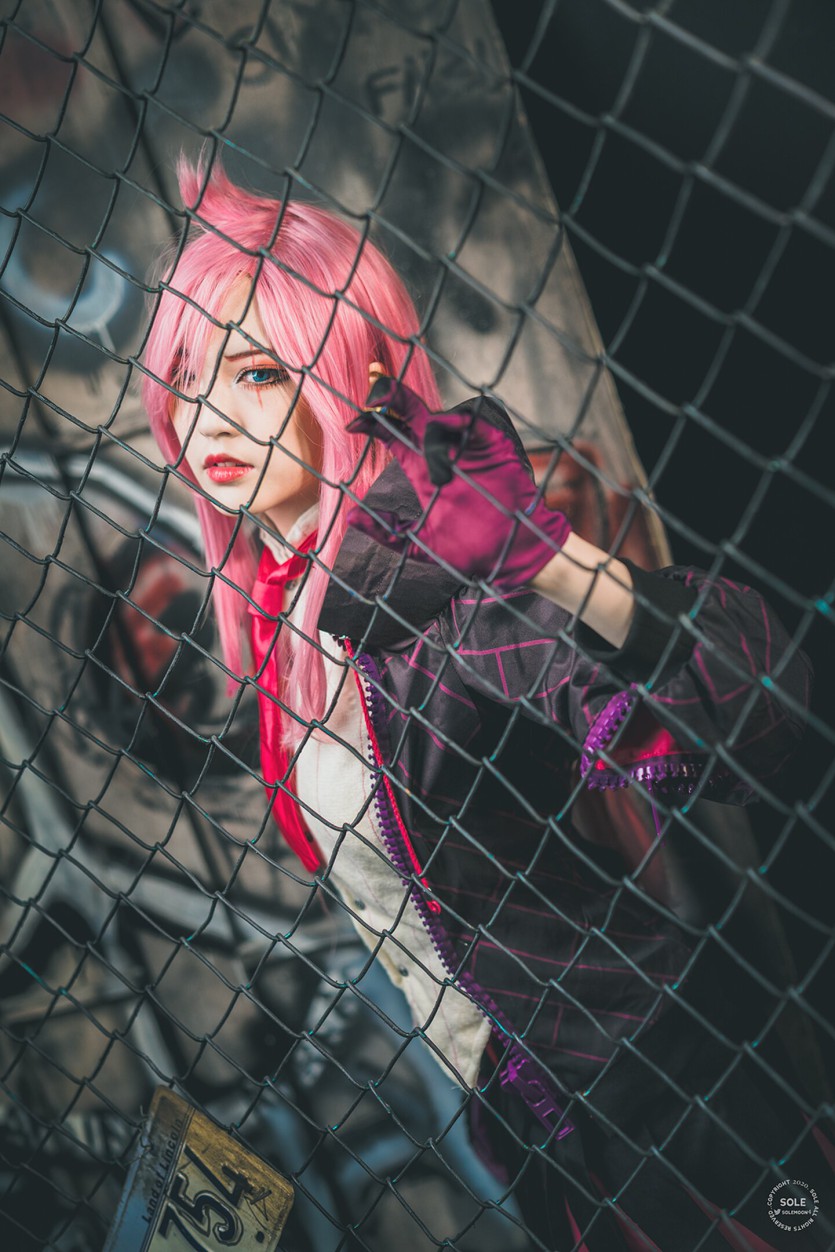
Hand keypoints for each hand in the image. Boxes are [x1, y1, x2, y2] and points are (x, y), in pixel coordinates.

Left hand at [347, 377, 571, 589]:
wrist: (509, 556)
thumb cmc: (468, 551)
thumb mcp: (419, 544)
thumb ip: (386, 531)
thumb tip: (351, 516)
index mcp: (424, 472)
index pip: (394, 438)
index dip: (373, 425)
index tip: (353, 424)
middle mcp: (442, 455)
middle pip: (412, 416)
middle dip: (392, 398)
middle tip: (374, 395)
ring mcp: (467, 449)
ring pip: (438, 420)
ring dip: (429, 436)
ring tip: (438, 476)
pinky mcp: (492, 446)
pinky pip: (472, 423)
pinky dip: (457, 421)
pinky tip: (445, 428)